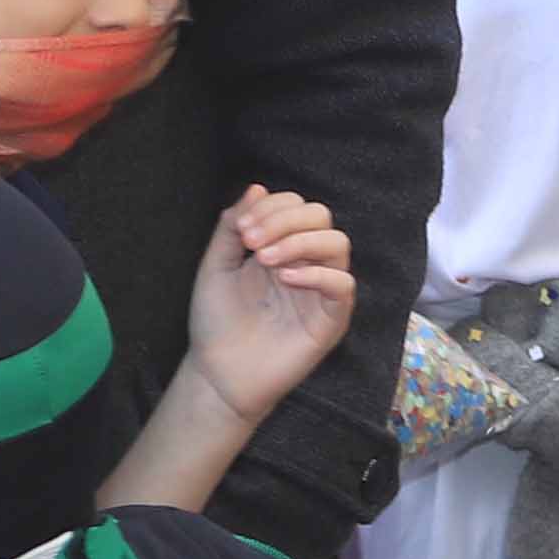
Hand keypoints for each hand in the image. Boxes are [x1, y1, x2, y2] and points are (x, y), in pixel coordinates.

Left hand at [184, 186, 356, 422]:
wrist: (217, 372)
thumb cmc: (217, 321)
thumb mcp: (216, 265)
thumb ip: (234, 226)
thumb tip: (258, 187)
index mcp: (281, 246)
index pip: (296, 206)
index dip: (272, 208)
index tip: (242, 231)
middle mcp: (306, 262)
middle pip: (321, 216)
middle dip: (285, 220)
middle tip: (252, 243)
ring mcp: (321, 290)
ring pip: (337, 243)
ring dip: (300, 242)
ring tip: (265, 260)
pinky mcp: (331, 319)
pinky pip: (342, 284)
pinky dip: (317, 274)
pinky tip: (286, 279)